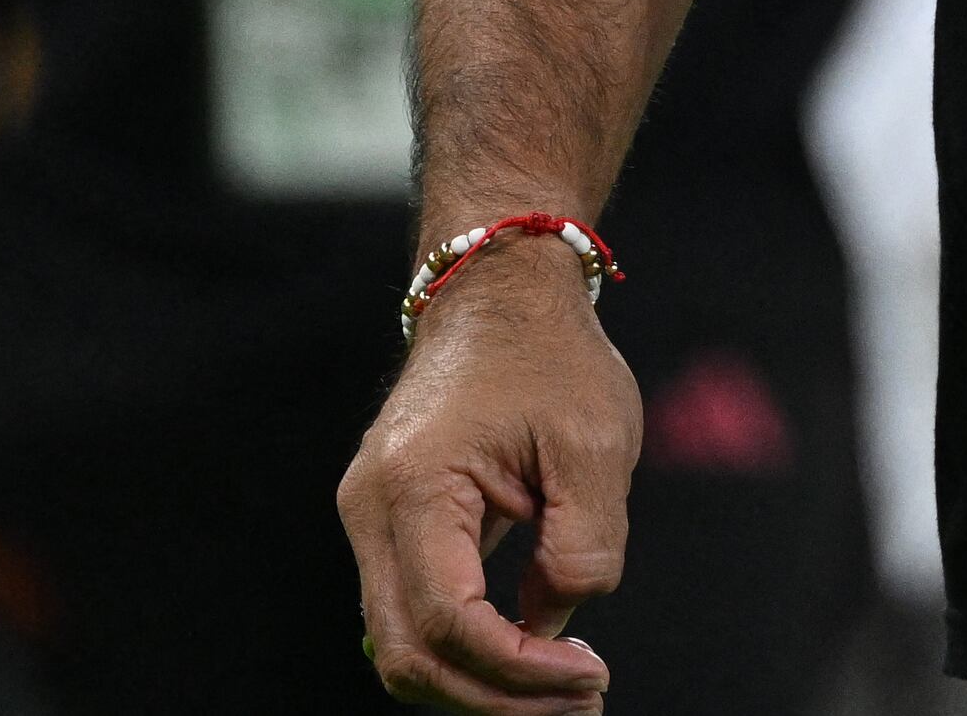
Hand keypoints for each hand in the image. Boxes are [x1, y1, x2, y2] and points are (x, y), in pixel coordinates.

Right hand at [342, 238, 641, 709]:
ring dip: (481, 682)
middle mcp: (371, 512)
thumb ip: (582, 546)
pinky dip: (468, 650)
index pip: (447, 621)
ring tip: (565, 690)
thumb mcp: (595, 443)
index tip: (589, 676)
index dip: (518, 669)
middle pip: (408, 654)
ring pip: (404, 646)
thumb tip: (551, 628)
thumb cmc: (551, 356)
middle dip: (494, 697)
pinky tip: (532, 655)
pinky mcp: (391, 526)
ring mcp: (371, 521)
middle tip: (581, 702)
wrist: (499, 291)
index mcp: (414, 487)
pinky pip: (415, 613)